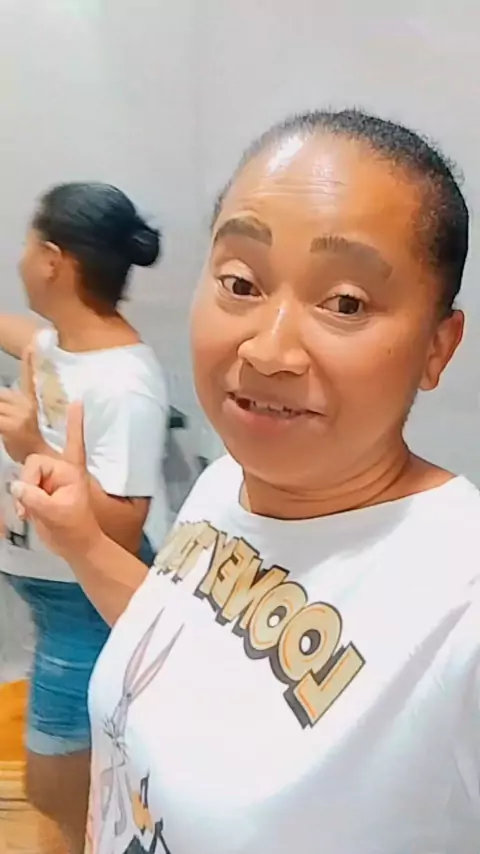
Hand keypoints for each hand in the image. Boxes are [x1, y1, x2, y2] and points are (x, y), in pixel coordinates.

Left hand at [0, 348, 43, 461]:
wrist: (40, 463)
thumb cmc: (29, 447)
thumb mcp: (21, 423)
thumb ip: (11, 409)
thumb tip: (3, 401)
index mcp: (30, 403)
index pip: (28, 378)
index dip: (30, 361)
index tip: (32, 344)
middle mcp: (26, 405)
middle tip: (2, 412)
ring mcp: (19, 415)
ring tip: (3, 419)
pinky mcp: (11, 425)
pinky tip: (1, 426)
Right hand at [11, 402, 101, 560]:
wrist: (74, 547)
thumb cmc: (74, 529)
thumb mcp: (56, 513)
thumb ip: (35, 498)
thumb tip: (16, 485)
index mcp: (71, 471)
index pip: (73, 443)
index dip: (74, 423)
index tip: (78, 400)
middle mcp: (59, 472)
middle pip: (33, 463)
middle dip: (28, 483)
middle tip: (28, 505)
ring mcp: (48, 482)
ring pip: (24, 476)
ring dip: (22, 495)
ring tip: (29, 513)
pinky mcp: (38, 493)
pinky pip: (22, 488)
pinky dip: (20, 500)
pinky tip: (25, 514)